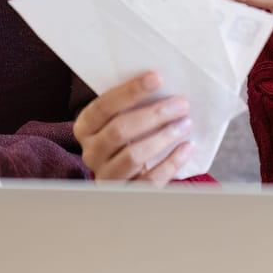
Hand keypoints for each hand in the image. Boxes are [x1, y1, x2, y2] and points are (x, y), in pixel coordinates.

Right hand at [73, 72, 193, 183]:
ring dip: (163, 137)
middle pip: (119, 130)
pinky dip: (171, 163)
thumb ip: (131, 104)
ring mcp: (107, 176)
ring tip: (186, 124)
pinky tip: (186, 148)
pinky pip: (149, 180)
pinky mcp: (127, 194)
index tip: (157, 78)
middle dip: (154, 114)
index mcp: (85, 128)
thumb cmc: (127, 139)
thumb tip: (160, 81)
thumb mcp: (121, 120)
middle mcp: (91, 153)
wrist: (127, 177)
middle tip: (181, 104)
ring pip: (133, 156)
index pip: (103, 107)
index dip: (130, 91)